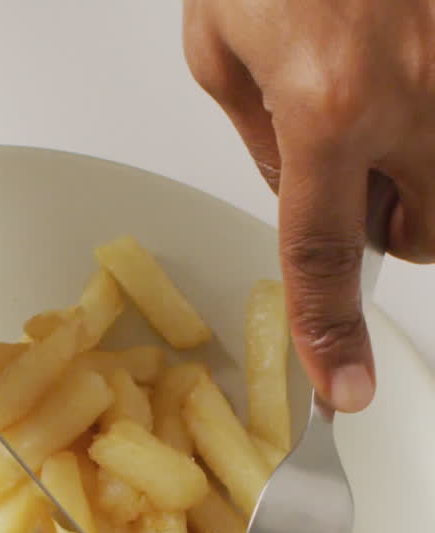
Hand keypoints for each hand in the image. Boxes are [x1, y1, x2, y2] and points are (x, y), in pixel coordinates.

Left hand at [183, 0, 434, 412]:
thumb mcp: (220, 42)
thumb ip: (259, 137)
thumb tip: (293, 188)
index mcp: (330, 104)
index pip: (322, 255)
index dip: (330, 334)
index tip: (341, 389)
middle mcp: (417, 93)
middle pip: (423, 233)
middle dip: (390, 222)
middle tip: (358, 165)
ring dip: (423, 171)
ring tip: (381, 96)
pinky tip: (403, 67)